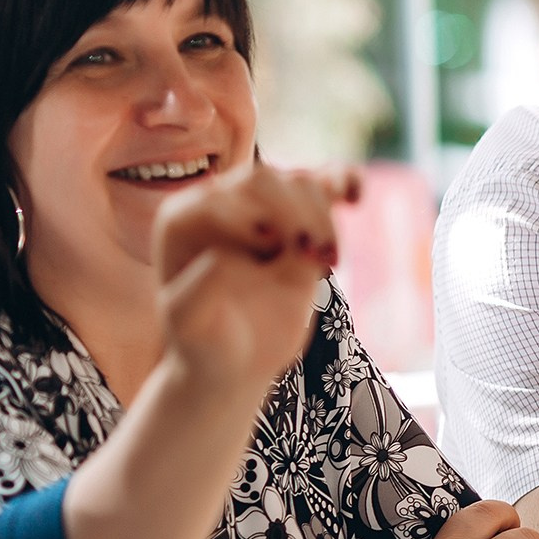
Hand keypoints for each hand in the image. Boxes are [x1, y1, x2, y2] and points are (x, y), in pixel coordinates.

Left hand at [152, 162, 358, 393]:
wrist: (237, 359)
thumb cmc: (203, 341)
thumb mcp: (188, 325)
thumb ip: (197, 292)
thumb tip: (226, 258)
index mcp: (184, 219)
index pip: (218, 196)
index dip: (248, 218)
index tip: (267, 250)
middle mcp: (223, 205)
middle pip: (263, 179)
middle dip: (291, 213)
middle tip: (308, 258)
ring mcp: (265, 210)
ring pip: (301, 184)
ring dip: (322, 218)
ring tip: (326, 264)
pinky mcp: (301, 220)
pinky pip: (326, 186)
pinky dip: (345, 184)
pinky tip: (355, 198)